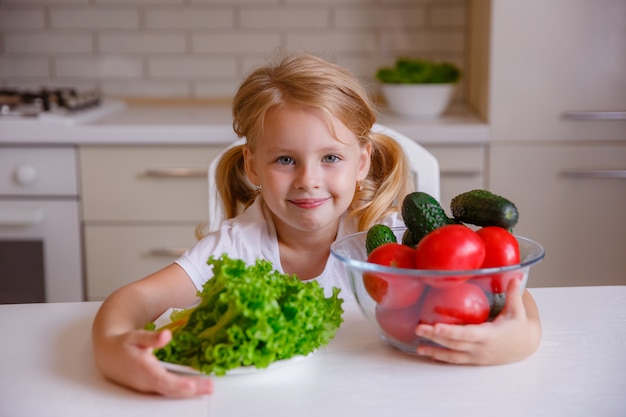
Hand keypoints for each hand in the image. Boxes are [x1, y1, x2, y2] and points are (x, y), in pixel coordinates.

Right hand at [93, 328, 212, 396]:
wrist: (108, 356)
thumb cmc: (122, 345)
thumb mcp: (136, 336)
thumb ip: (151, 338)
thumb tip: (167, 335)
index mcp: (143, 369)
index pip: (162, 380)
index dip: (178, 384)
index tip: (192, 385)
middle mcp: (146, 382)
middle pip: (171, 389)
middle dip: (192, 389)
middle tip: (210, 387)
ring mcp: (148, 387)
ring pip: (171, 392)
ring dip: (190, 391)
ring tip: (208, 387)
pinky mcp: (151, 387)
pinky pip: (168, 391)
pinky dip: (183, 390)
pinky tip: (196, 387)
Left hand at [414, 278, 540, 364]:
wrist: (526, 347)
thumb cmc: (521, 327)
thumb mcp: (519, 310)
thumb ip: (514, 293)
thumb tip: (513, 275)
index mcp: (490, 335)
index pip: (467, 334)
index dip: (451, 332)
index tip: (435, 327)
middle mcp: (481, 348)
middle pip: (455, 344)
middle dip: (435, 337)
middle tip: (419, 328)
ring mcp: (477, 356)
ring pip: (453, 355)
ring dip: (434, 350)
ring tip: (418, 347)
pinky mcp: (474, 360)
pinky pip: (456, 360)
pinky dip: (441, 357)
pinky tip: (428, 353)